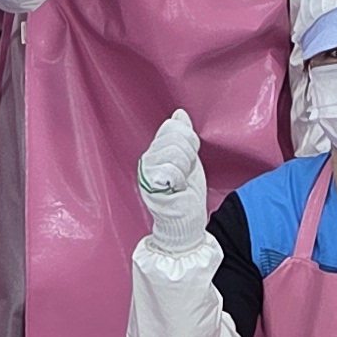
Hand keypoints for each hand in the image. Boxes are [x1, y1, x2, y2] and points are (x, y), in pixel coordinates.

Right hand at [136, 111, 209, 251]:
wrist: (185, 223)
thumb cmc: (186, 194)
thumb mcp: (189, 159)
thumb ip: (183, 137)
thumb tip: (179, 113)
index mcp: (156, 150)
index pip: (173, 127)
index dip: (189, 141)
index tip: (190, 158)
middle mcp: (147, 158)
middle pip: (175, 137)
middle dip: (189, 155)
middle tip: (186, 173)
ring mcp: (147, 172)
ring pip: (175, 152)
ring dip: (186, 168)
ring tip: (181, 181)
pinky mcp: (150, 187)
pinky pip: (170, 170)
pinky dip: (179, 180)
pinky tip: (177, 188)